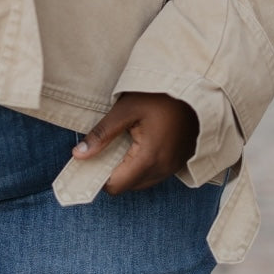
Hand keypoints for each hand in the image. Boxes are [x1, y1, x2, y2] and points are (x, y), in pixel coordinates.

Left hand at [72, 92, 198, 194]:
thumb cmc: (159, 95)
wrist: (195, 87)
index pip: (115, 186)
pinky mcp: (180, 162)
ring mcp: (173, 167)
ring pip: (142, 182)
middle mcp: (163, 169)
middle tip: (110, 146)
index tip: (93, 158)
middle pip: (128, 186)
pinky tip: (142, 143)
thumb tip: (78, 155)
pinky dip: (144, 165)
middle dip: (114, 172)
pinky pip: (156, 174)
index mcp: (148, 158)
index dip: (99, 175)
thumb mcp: (125, 109)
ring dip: (130, 169)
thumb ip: (102, 134)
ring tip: (128, 142)